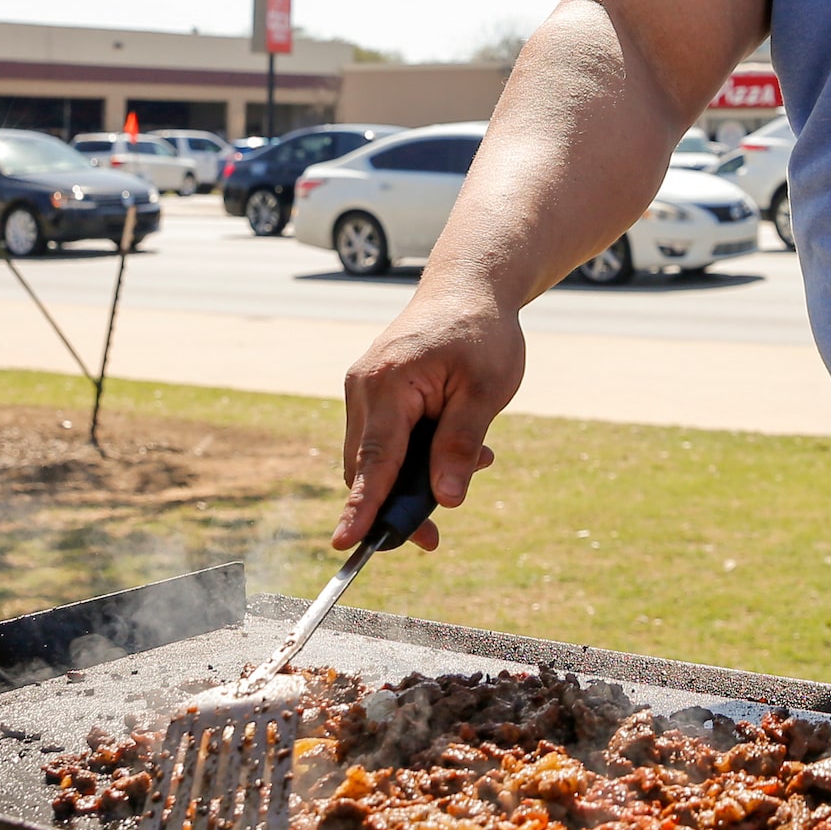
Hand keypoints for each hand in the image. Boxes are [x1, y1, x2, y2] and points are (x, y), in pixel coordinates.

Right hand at [336, 292, 523, 552]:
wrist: (468, 285)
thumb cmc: (481, 332)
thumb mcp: (485, 389)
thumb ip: (461, 444)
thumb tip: (446, 499)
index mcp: (390, 383)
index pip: (375, 460)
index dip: (361, 507)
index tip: (345, 544)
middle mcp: (365, 387)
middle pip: (368, 466)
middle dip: (394, 506)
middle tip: (432, 537)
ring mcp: (364, 388)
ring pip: (375, 455)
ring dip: (410, 478)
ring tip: (474, 466)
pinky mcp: (373, 391)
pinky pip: (384, 437)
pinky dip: (411, 455)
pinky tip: (457, 450)